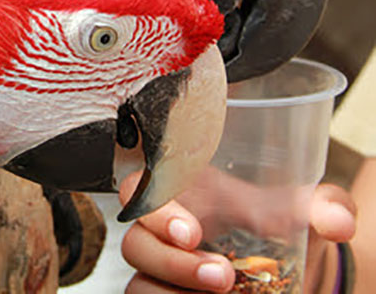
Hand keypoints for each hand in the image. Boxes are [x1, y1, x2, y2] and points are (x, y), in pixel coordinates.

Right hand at [118, 172, 355, 292]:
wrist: (298, 274)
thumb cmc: (286, 229)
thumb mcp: (307, 213)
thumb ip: (323, 208)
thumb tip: (337, 222)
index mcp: (184, 195)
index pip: (139, 190)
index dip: (153, 210)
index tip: (191, 232)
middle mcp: (164, 233)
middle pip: (135, 243)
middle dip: (173, 263)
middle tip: (222, 276)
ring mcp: (163, 271)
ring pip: (140, 283)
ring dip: (174, 292)